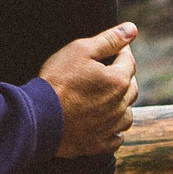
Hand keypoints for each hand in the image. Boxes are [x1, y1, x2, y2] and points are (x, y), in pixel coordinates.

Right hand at [41, 23, 138, 158]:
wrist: (39, 117)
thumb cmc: (58, 80)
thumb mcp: (81, 50)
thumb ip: (109, 39)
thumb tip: (132, 29)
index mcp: (119, 80)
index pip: (128, 60)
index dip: (119, 51)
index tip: (107, 49)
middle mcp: (121, 105)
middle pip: (131, 87)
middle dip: (121, 77)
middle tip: (102, 72)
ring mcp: (112, 127)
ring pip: (127, 113)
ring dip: (120, 104)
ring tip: (103, 98)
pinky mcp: (100, 144)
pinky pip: (116, 136)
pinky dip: (112, 128)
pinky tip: (101, 122)